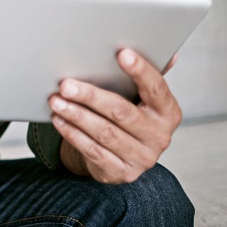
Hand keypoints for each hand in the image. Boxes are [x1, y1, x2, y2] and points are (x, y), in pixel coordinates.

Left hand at [49, 48, 181, 183]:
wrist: (122, 157)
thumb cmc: (130, 115)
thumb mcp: (142, 97)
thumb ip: (150, 76)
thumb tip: (170, 53)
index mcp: (168, 112)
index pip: (156, 88)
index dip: (140, 70)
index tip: (121, 54)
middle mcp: (159, 137)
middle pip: (122, 112)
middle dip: (91, 96)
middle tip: (66, 84)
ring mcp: (142, 158)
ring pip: (104, 133)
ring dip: (76, 115)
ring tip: (56, 101)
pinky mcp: (122, 173)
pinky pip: (93, 151)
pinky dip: (73, 134)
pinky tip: (59, 120)